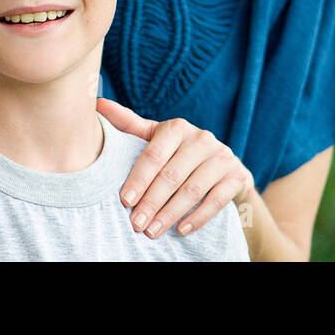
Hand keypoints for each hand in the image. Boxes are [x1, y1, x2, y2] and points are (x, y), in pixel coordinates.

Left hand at [97, 98, 252, 237]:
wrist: (223, 167)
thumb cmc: (179, 152)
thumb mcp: (156, 136)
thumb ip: (129, 124)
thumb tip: (97, 104)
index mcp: (177, 128)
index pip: (154, 155)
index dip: (138, 179)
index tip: (125, 201)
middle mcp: (201, 138)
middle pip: (172, 175)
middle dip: (152, 202)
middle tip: (136, 224)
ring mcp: (221, 157)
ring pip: (193, 189)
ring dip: (171, 213)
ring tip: (153, 231)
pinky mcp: (236, 176)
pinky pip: (217, 200)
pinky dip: (198, 217)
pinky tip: (181, 230)